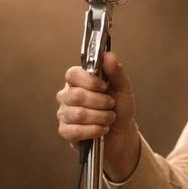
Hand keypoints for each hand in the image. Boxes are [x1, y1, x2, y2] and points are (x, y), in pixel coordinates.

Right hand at [56, 52, 139, 179]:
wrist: (122, 132)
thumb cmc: (119, 107)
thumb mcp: (123, 88)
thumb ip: (116, 72)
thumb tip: (109, 55)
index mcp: (78, 81)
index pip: (72, 74)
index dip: (90, 81)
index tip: (105, 87)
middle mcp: (67, 95)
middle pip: (76, 95)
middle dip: (100, 102)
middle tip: (111, 104)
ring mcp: (64, 114)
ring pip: (78, 115)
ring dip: (101, 117)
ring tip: (110, 118)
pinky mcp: (65, 131)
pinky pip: (75, 131)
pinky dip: (94, 130)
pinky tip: (102, 129)